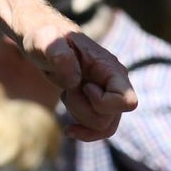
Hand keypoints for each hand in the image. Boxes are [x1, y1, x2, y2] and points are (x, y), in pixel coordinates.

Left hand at [25, 14, 135, 142]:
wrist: (44, 42)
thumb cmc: (44, 38)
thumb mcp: (44, 41)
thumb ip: (57, 52)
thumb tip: (74, 79)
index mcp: (109, 67)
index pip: (127, 101)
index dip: (102, 103)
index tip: (83, 87)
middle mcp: (115, 82)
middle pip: (109, 119)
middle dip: (82, 110)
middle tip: (67, 89)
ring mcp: (108, 94)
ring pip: (104, 127)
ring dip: (80, 117)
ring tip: (66, 95)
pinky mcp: (98, 103)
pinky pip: (100, 129)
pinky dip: (84, 132)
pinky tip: (68, 129)